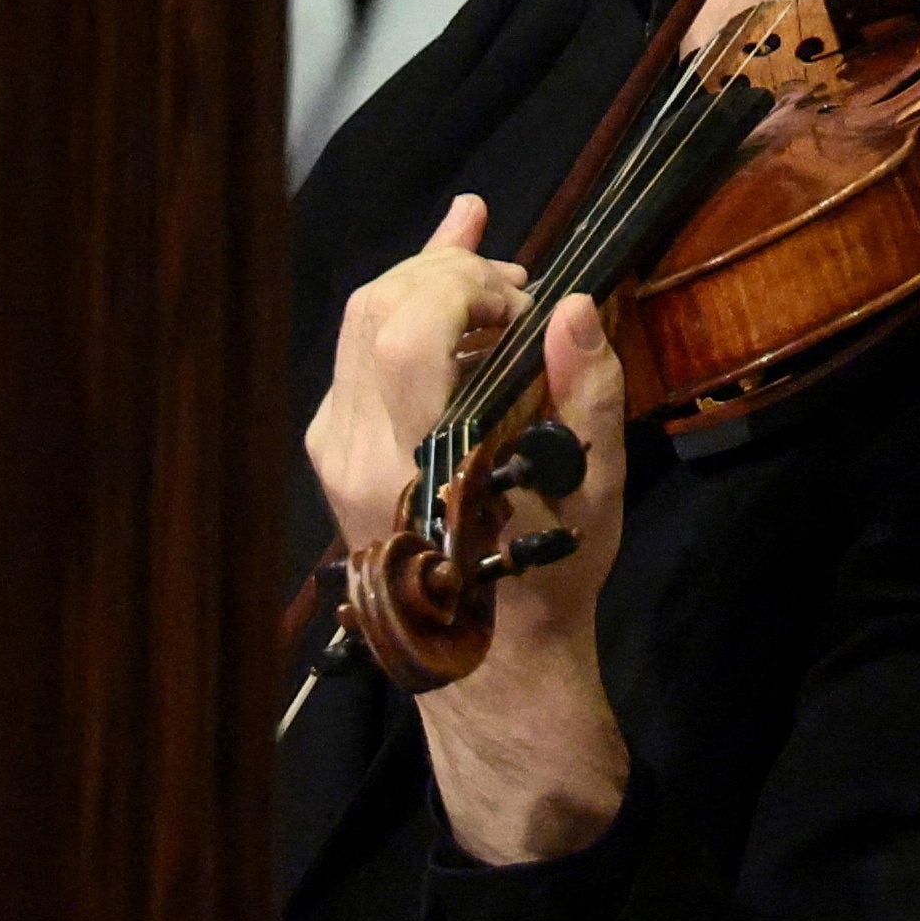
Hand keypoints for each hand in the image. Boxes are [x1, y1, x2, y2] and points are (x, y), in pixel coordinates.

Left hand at [302, 195, 633, 863]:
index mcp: (422, 466)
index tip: (523, 294)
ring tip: (490, 278)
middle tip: (514, 280)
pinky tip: (449, 296)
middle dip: (444, 270)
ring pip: (355, 324)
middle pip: (372, 312)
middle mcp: (358, 452)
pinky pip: (353, 356)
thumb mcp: (591, 489)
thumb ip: (586, 394)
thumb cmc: (548, 573)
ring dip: (420, 283)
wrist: (487, 650)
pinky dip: (399, 316)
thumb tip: (576, 307)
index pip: (408, 336)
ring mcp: (332, 450)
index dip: (461, 286)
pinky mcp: (328, 448)